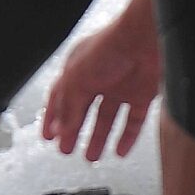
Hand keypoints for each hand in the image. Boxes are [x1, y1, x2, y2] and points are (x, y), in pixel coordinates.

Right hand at [42, 0, 159, 159]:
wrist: (146, 38)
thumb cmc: (110, 47)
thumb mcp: (77, 79)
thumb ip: (68, 107)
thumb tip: (60, 130)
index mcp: (77, 70)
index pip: (60, 97)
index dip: (52, 117)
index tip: (48, 135)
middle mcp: (98, 78)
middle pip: (82, 111)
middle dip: (73, 131)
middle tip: (66, 149)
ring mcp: (121, 87)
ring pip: (107, 119)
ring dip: (97, 138)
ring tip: (91, 156)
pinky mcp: (142, 94)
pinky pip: (133, 121)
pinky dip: (126, 137)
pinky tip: (120, 150)